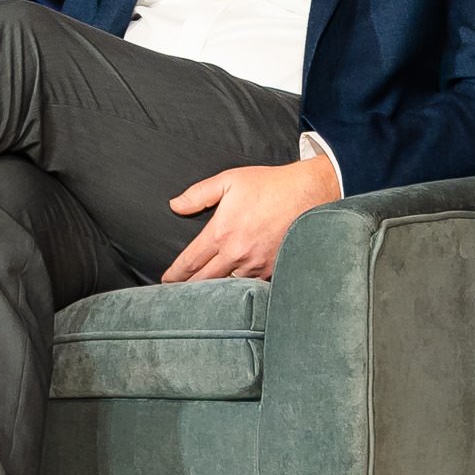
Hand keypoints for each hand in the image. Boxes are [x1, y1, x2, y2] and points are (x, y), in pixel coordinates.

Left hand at [160, 149, 343, 282]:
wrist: (308, 193)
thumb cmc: (269, 185)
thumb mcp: (228, 181)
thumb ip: (198, 195)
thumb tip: (175, 205)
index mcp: (221, 232)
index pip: (190, 262)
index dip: (175, 274)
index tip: (166, 280)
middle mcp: (237, 253)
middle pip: (204, 281)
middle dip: (188, 288)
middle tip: (177, 292)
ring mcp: (256, 265)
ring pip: (227, 286)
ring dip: (214, 290)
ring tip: (201, 294)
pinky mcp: (272, 269)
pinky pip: (250, 285)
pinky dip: (239, 288)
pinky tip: (232, 290)